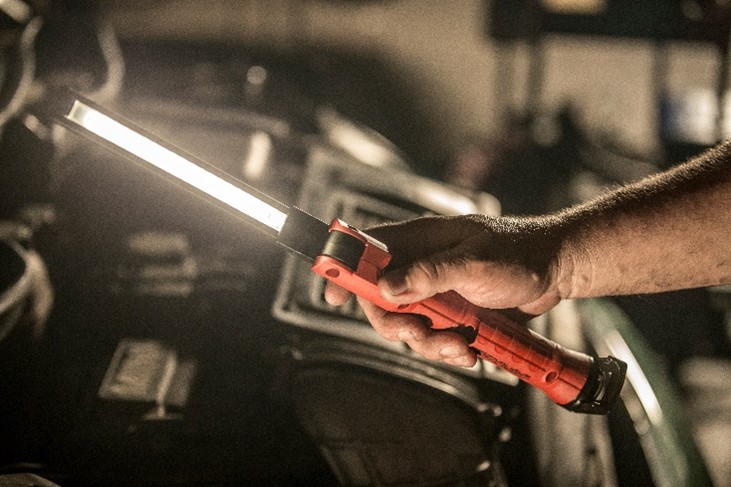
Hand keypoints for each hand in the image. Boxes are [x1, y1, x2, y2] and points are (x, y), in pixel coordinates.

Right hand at [324, 215, 565, 366]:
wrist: (556, 272)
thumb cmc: (519, 253)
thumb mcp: (473, 262)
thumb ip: (429, 274)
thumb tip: (387, 287)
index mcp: (419, 241)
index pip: (367, 252)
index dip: (346, 271)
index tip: (333, 296)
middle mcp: (420, 266)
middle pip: (381, 300)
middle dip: (396, 323)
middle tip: (418, 332)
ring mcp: (435, 291)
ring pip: (408, 325)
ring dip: (429, 342)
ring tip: (460, 345)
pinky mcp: (451, 313)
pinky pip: (433, 338)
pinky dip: (447, 349)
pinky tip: (469, 349)